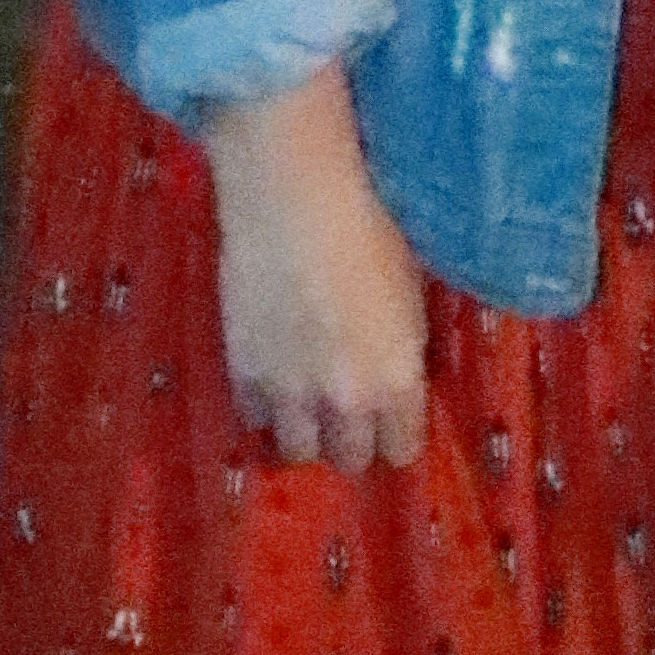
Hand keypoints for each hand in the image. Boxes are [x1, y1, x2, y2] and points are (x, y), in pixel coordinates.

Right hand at [204, 71, 430, 469]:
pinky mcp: (243, 374)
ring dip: (306, 430)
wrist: (295, 194)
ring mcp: (290, 393)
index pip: (403, 450)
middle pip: (352, 459)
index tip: (394, 419)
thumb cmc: (372, 219)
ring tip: (308, 401)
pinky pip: (254, 418)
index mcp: (397, 379)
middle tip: (350, 408)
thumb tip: (403, 367)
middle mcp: (346, 402)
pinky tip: (274, 374)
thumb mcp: (412, 287)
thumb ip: (405, 344)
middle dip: (354, 438)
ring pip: (298, 451)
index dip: (399, 434)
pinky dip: (264, 404)